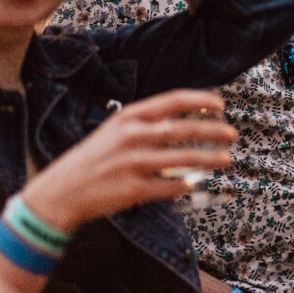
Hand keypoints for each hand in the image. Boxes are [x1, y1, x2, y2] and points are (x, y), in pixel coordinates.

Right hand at [19, 89, 236, 232]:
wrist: (61, 191)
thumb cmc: (95, 158)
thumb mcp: (116, 129)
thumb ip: (148, 123)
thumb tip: (189, 118)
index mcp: (129, 117)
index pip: (173, 101)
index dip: (201, 100)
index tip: (221, 105)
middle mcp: (132, 136)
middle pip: (184, 129)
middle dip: (213, 131)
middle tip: (233, 134)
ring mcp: (133, 163)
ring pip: (183, 158)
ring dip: (210, 159)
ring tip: (227, 159)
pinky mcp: (133, 189)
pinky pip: (171, 186)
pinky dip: (187, 184)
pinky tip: (198, 183)